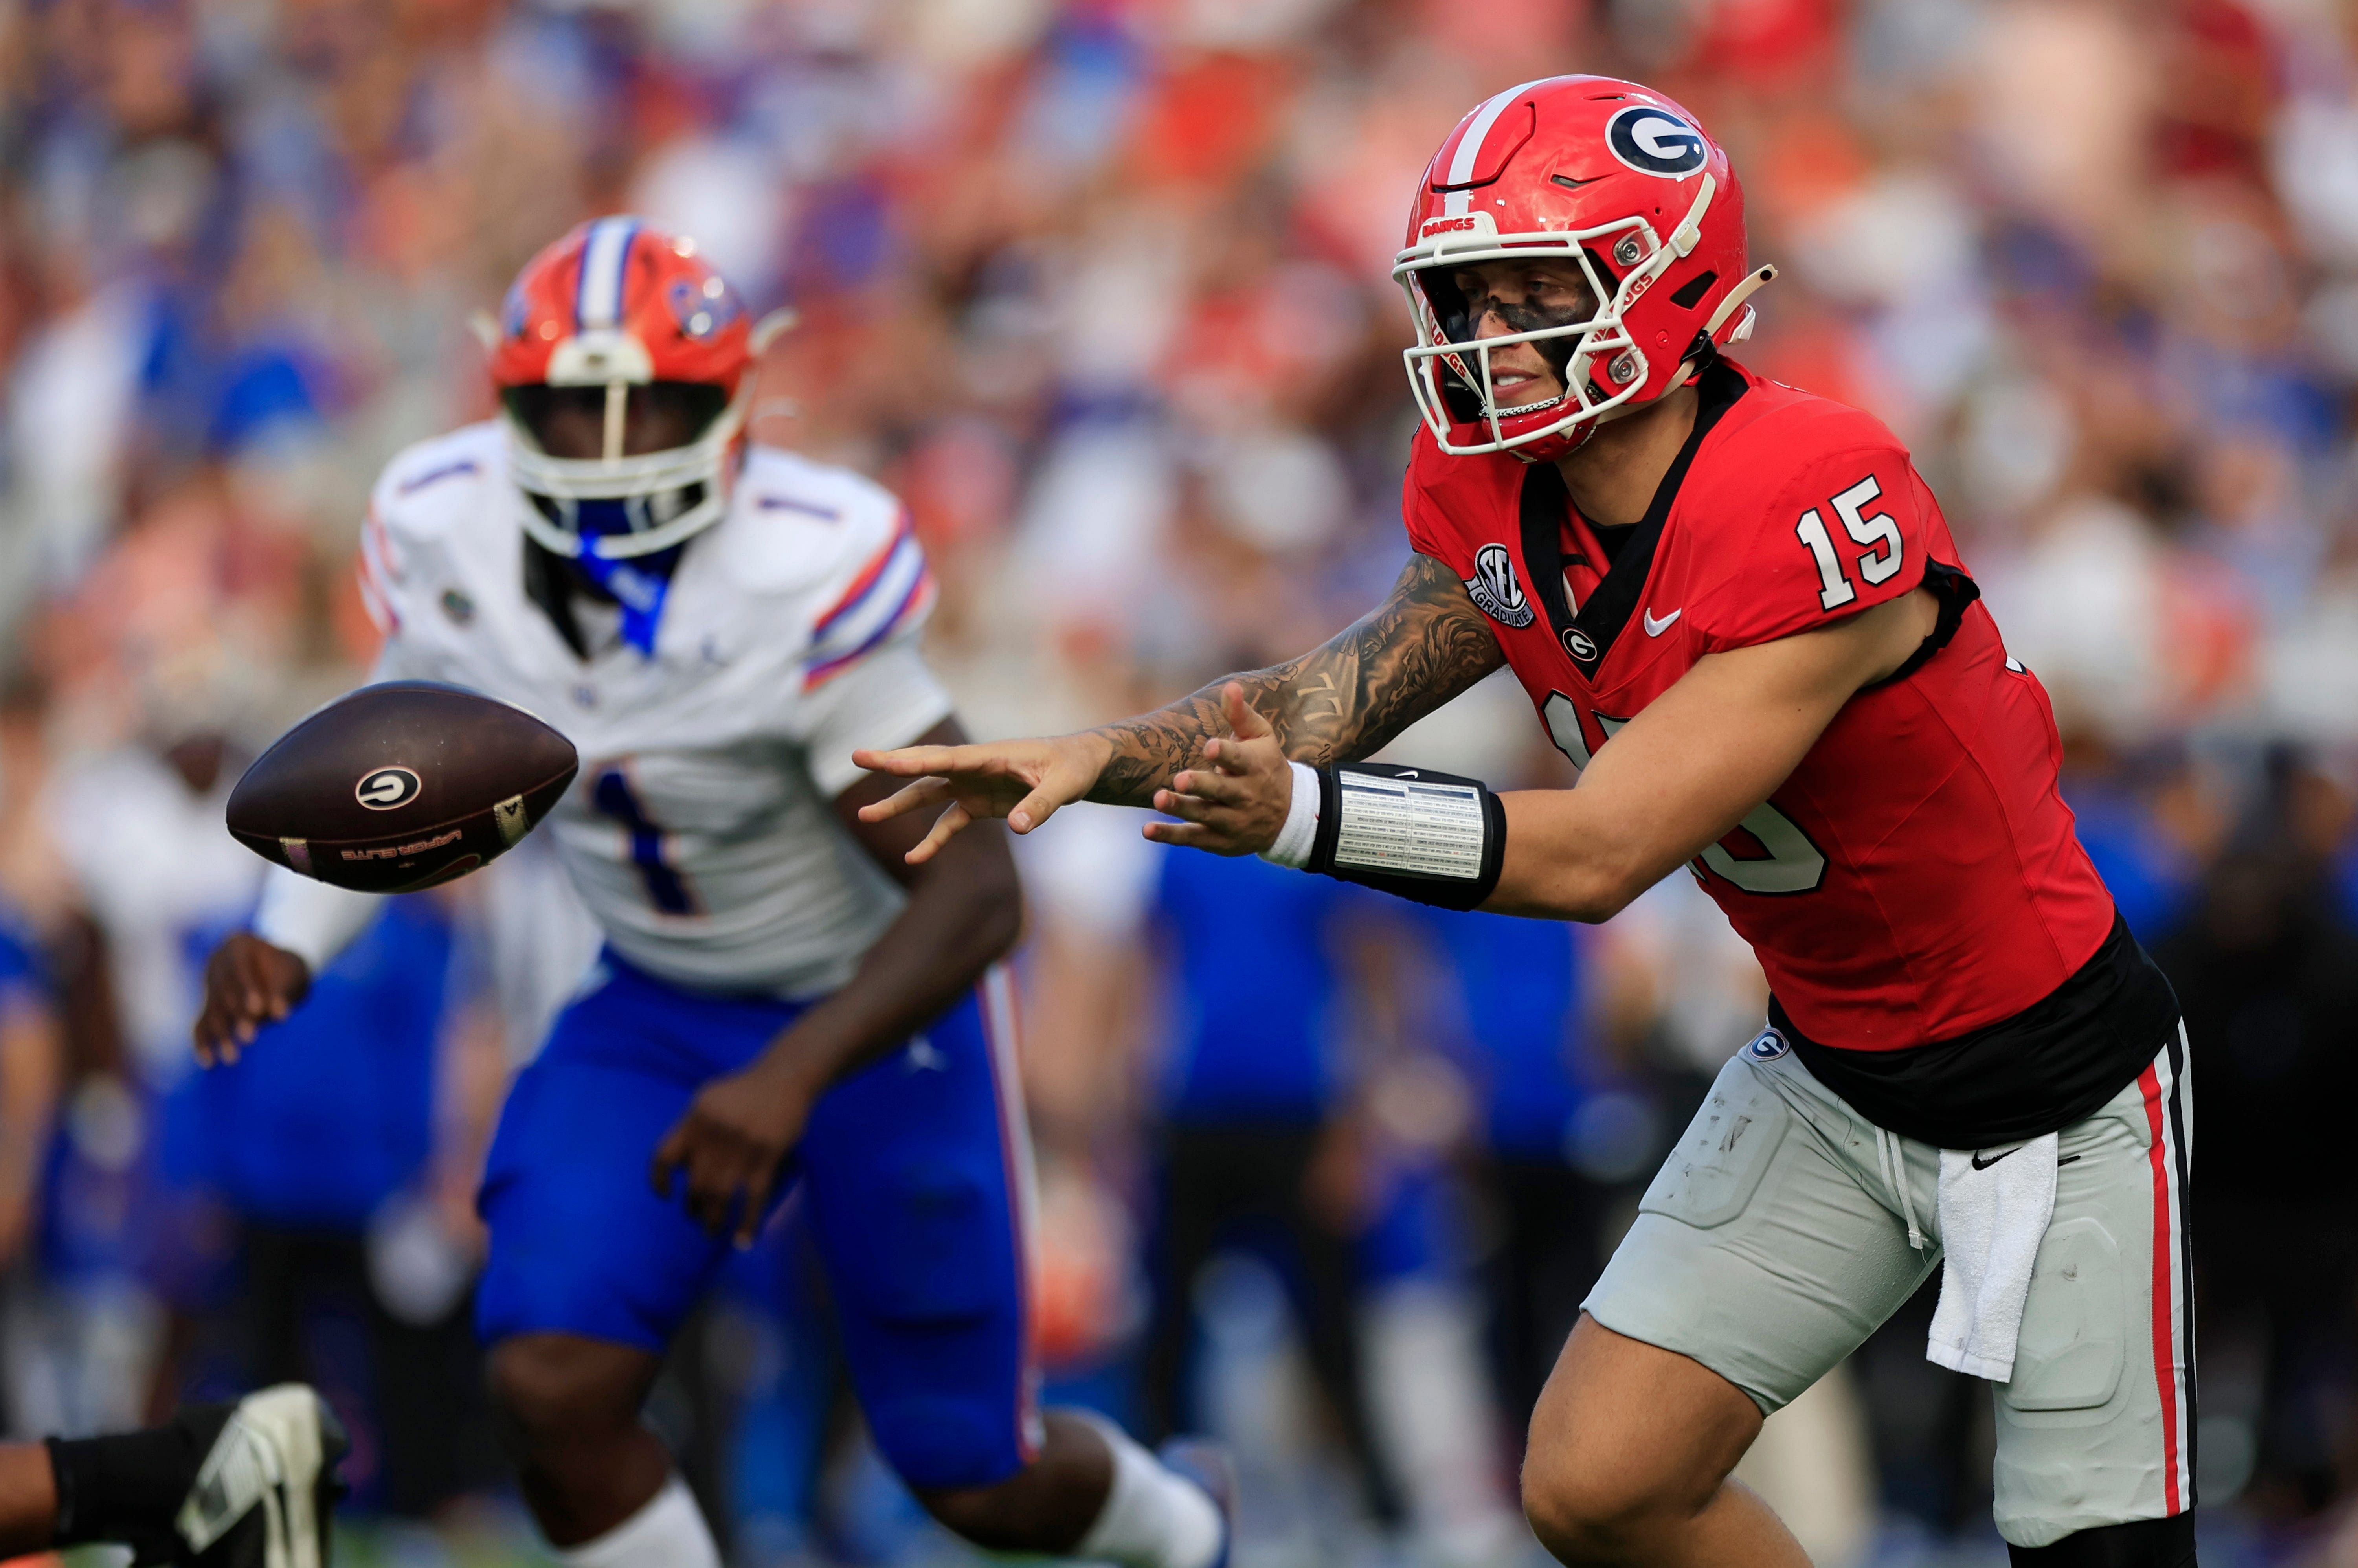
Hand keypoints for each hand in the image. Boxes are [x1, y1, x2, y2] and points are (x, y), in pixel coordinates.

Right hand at [193, 933, 311, 1065]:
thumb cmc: (286, 969)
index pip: (240, 968)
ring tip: (233, 1058)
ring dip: (221, 1036)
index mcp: (238, 944)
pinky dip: (203, 1043)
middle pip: (224, 991)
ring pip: (212, 1011)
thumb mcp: (289, 973)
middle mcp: (217, 962)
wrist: (276, 967)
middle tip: (250, 1038)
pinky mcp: (207, 1004)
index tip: (258, 1009)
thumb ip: (281, 992)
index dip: (248, 988)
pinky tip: (208, 1062)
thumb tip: (279, 1015)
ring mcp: (209, 983)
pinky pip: (200, 1024)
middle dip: (237, 1016)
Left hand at [650, 1058, 814, 1247]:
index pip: (665, 1156)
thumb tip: (681, 1169)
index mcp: (696, 1117)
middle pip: (695, 1183)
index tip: (666, 1196)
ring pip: (721, 1195)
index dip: (659, 1181)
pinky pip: (755, 1197)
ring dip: (713, 1220)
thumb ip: (691, 1129)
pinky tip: (743, 1241)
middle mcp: (715, 1131)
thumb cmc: (743, 1090)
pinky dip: (748, 1222)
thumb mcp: (708, 1099)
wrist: (786, 1076)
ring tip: (711, 1231)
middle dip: (693, 1206)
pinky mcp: (769, 1154)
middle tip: (695, 1216)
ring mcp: (743, 1144)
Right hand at [855, 731, 1112, 863]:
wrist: (1079, 766)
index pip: (947, 758)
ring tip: (865, 817)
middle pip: (926, 768)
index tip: (884, 760)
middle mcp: (974, 768)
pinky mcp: (977, 804)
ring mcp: (972, 785)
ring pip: (928, 794)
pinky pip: (948, 823)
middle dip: (891, 765)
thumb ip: (1040, 805)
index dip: (915, 760)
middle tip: (856, 757)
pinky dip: (932, 840)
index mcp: (991, 755)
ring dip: (899, 805)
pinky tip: (914, 858)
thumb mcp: (1065, 785)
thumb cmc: (1072, 768)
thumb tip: (1017, 827)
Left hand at [1142, 684, 1292, 855]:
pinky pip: (1194, 838)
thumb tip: (1230, 686)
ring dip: (1181, 808)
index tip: (1210, 747)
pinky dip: (1171, 835)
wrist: (1289, 815)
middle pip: (1222, 790)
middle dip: (1201, 785)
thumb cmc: (1266, 766)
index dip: (1226, 753)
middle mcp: (1245, 795)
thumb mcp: (1261, 739)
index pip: (1240, 759)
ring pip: (1205, 815)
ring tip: (1158, 799)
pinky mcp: (1220, 840)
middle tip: (1179, 779)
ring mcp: (1233, 820)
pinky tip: (1147, 830)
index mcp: (1255, 766)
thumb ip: (1241, 715)